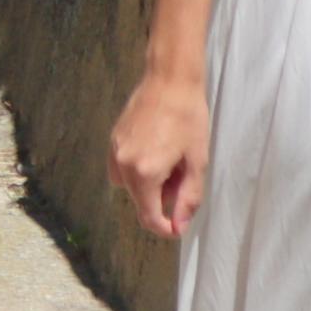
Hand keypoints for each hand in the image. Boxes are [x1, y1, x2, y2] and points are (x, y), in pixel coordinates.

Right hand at [108, 67, 210, 238]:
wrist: (169, 82)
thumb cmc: (189, 119)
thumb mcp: (196, 163)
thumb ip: (187, 198)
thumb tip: (179, 225)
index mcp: (145, 173)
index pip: (148, 216)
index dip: (164, 228)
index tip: (178, 227)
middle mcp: (123, 165)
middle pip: (138, 202)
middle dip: (160, 201)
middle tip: (183, 181)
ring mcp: (114, 151)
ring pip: (129, 186)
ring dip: (148, 186)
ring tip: (170, 165)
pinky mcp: (113, 140)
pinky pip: (122, 168)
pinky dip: (138, 170)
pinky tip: (157, 152)